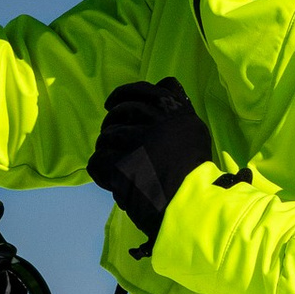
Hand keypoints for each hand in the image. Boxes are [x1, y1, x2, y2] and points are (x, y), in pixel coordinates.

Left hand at [88, 77, 215, 242]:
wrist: (191, 205)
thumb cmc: (196, 174)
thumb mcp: (194, 132)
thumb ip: (177, 112)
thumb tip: (163, 89)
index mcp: (175, 111)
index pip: (143, 90)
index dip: (125, 94)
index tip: (114, 103)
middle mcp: (156, 121)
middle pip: (121, 109)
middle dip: (112, 121)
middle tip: (111, 135)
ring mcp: (138, 142)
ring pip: (107, 135)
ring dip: (106, 149)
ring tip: (113, 161)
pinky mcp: (122, 165)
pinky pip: (98, 160)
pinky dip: (100, 170)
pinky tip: (109, 178)